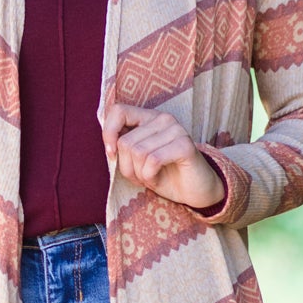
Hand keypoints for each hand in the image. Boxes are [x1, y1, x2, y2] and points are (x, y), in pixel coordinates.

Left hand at [103, 101, 223, 209]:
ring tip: (152, 178)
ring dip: (140, 174)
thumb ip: (123, 148)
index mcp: (149, 118)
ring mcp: (176, 130)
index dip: (108, 133)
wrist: (194, 192)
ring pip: (138, 152)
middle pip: (125, 142)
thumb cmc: (164, 175)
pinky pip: (153, 161)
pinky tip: (158, 180)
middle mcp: (163, 119)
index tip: (112, 154)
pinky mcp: (185, 145)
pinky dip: (150, 177)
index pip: (118, 111)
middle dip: (127, 167)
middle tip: (142, 176)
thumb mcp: (137, 161)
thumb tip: (109, 146)